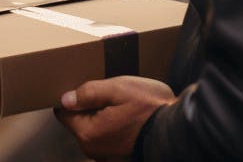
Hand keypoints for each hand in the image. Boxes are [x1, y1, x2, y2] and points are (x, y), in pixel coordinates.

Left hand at [53, 76, 174, 161]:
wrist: (178, 131)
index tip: (86, 88)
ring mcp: (106, 156)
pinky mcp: (119, 156)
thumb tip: (66, 99)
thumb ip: (89, 93)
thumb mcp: (118, 89)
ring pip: (94, 129)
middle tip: (109, 94)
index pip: (63, 113)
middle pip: (79, 121)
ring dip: (102, 116)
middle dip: (89, 107)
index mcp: (88, 132)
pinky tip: (127, 116)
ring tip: (121, 104)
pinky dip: (112, 126)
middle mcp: (93, 149)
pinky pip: (107, 137)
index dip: (72, 97)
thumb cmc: (150, 109)